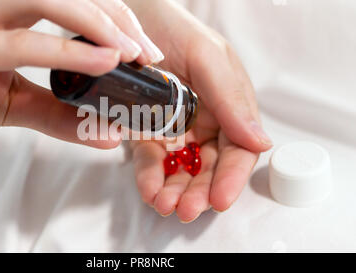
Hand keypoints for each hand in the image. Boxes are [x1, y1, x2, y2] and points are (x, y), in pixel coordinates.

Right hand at [0, 0, 163, 146]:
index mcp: (7, 10)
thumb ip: (57, 114)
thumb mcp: (11, 103)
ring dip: (99, 24)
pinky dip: (66, 51)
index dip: (114, 17)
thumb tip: (105, 131)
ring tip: (133, 52)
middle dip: (117, 18)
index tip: (145, 48)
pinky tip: (101, 60)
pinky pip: (21, 43)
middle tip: (149, 53)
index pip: (73, 0)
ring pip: (50, 1)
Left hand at [127, 0, 272, 221]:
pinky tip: (149, 189)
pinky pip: (150, 159)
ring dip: (174, 191)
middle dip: (200, 192)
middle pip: (208, 167)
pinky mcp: (146, 131)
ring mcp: (174, 129)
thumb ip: (231, 98)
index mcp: (228, 106)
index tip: (220, 198)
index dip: (231, 177)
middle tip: (187, 208)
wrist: (130, 19)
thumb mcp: (208, 57)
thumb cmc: (174, 29)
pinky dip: (149, 177)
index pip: (237, 149)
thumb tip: (259, 141)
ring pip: (180, 170)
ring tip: (165, 203)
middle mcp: (204, 122)